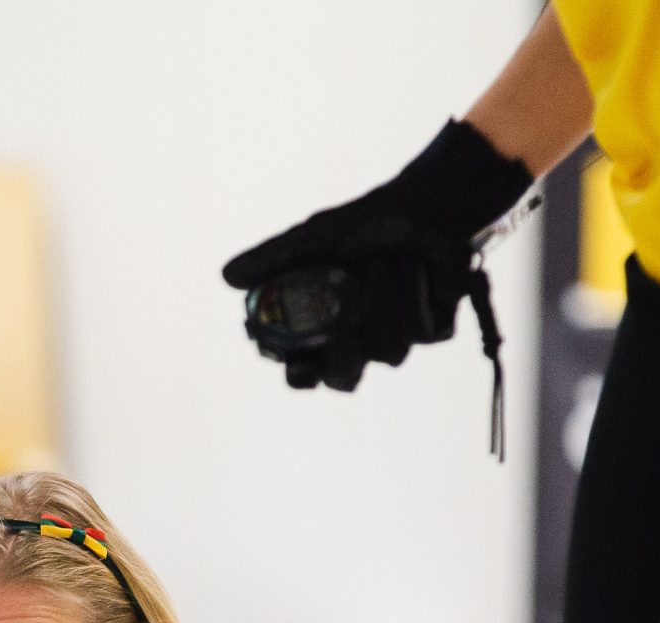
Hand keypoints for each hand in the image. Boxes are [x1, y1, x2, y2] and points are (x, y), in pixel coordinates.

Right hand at [224, 119, 532, 391]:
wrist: (427, 206)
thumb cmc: (365, 224)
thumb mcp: (313, 239)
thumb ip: (273, 261)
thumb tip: (227, 276)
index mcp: (324, 329)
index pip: (302, 372)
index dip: (297, 372)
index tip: (293, 359)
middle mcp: (358, 341)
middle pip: (344, 379)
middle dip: (343, 356)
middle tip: (344, 329)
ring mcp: (396, 337)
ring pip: (388, 352)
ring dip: (383, 302)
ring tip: (386, 261)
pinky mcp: (432, 329)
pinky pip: (421, 329)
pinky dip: (413, 292)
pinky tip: (415, 267)